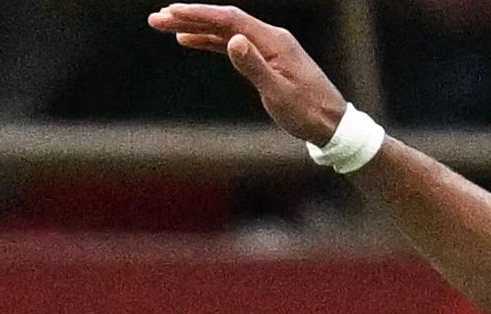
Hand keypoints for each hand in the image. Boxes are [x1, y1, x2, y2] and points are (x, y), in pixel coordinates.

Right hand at [150, 6, 348, 143]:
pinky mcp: (266, 59)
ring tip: (166, 27)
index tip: (172, 12)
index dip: (200, 14)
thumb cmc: (308, 112)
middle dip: (190, 17)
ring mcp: (268, 47)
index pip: (230, 20)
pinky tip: (190, 41)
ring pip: (226, 32)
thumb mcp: (279, 94)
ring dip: (196, 28)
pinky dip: (211, 42)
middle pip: (224, 21)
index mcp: (274, 41)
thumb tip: (232, 40)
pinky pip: (233, 45)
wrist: (332, 124)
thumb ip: (254, 66)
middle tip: (157, 18)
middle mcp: (271, 38)